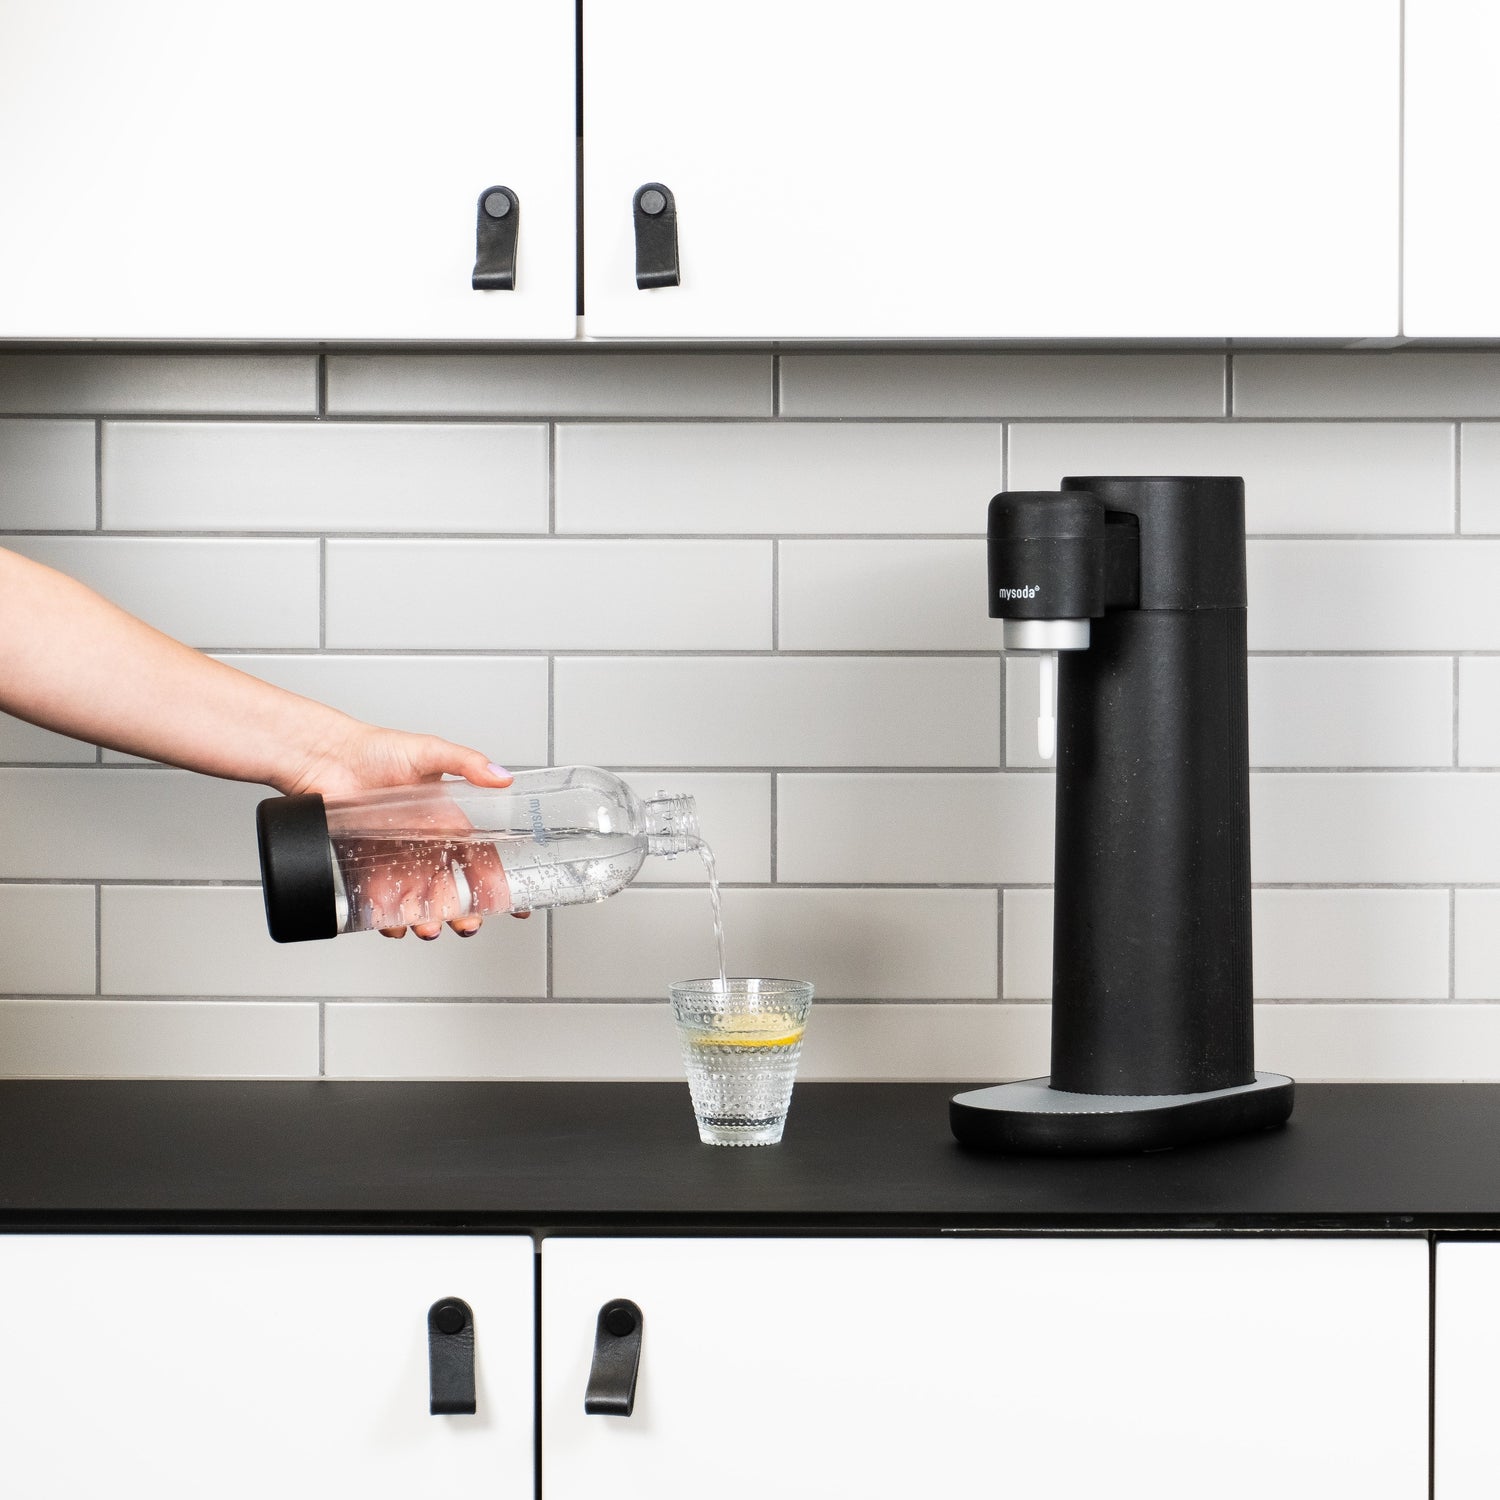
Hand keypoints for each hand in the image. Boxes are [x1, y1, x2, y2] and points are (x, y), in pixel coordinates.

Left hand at [284, 723, 525, 939]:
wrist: (326, 756)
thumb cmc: (375, 750)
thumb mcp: (429, 750)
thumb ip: (467, 763)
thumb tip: (502, 776)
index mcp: (445, 821)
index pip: (479, 857)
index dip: (495, 881)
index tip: (512, 905)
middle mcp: (423, 843)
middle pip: (451, 888)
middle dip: (462, 911)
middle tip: (467, 924)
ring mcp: (394, 857)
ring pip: (417, 899)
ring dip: (425, 919)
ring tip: (427, 927)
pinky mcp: (366, 866)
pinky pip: (380, 899)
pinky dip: (387, 916)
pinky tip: (393, 923)